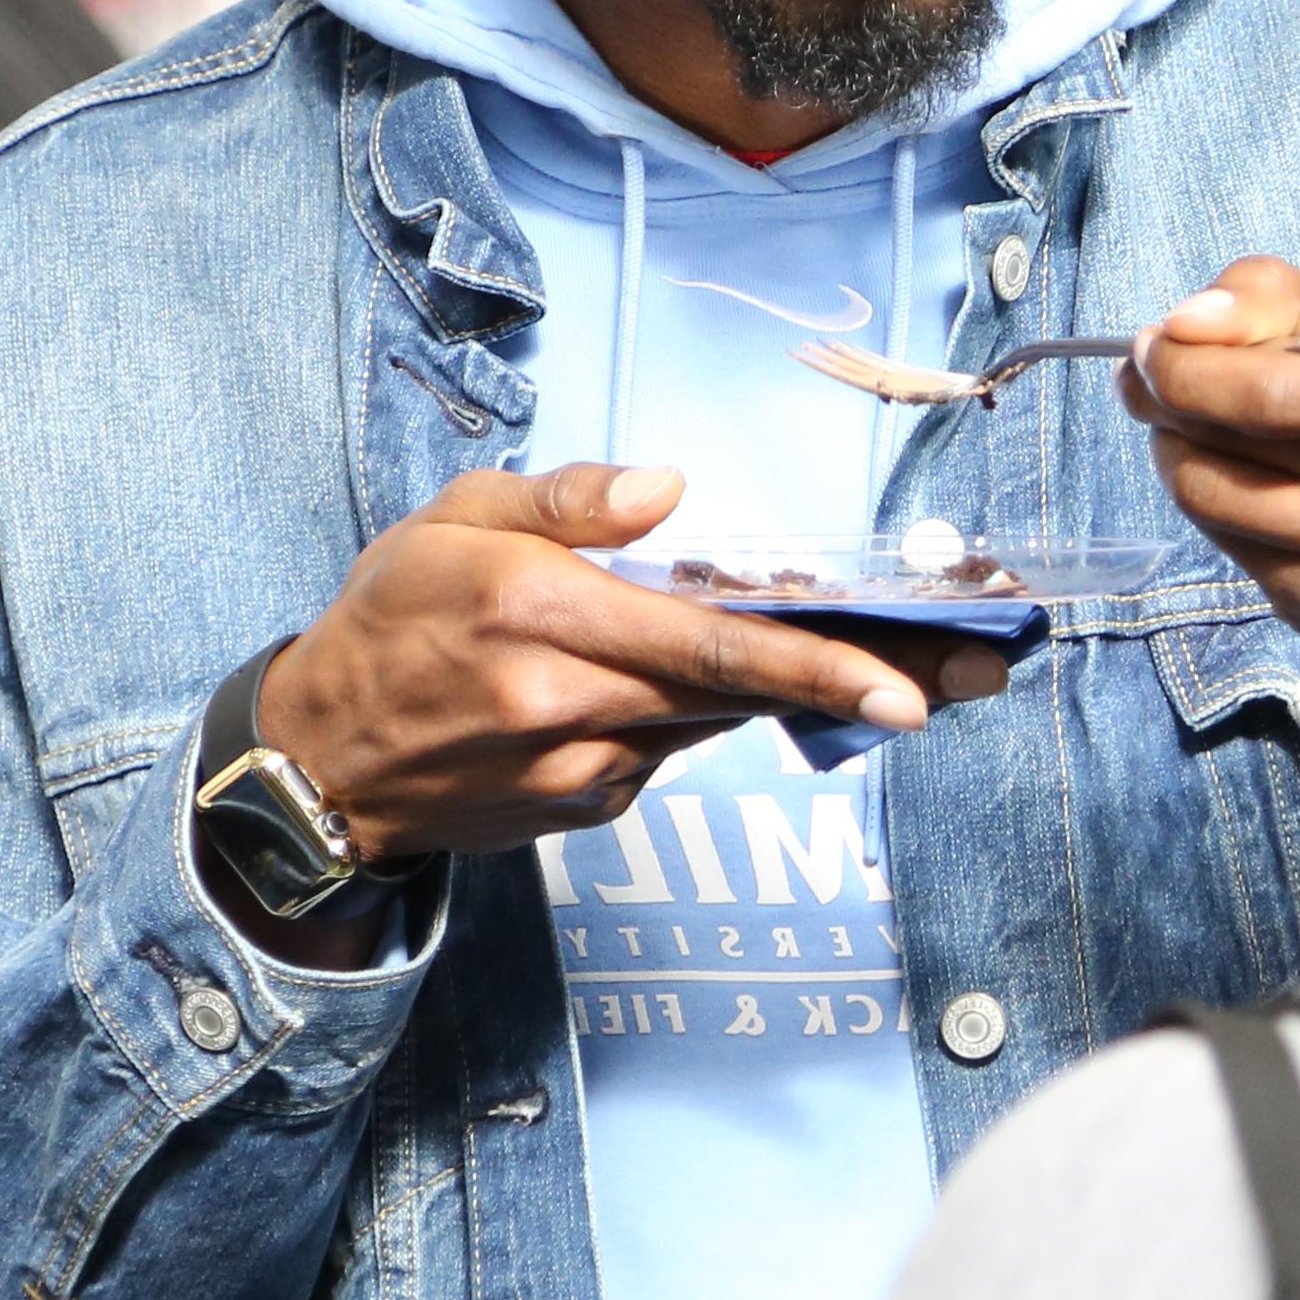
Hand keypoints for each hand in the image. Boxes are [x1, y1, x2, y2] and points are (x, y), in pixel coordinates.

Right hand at [242, 465, 1018, 912]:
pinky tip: (687, 684)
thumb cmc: (391, 621)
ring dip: (797, 695)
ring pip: (716, 721)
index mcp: (545, 617)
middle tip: (979, 669)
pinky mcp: (588, 809)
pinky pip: (671, 750)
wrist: (319, 764)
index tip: (914, 685)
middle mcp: (572, 706)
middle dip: (867, 680)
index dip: (820, 666)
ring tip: (892, 666)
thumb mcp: (453, 518)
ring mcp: (585, 772)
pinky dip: (697, 714)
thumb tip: (665, 489)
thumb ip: (564, 498)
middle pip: (746, 694)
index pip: (712, 646)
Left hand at [1123, 253, 1299, 645]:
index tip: (1152, 346)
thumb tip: (1182, 325)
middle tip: (1155, 382)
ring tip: (1195, 428)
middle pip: (1220, 458)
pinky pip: (1242, 561)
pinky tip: (1247, 481)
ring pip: (1216, 508)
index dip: (1181, 368)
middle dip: (1167, 411)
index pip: (1261, 396)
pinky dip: (1223, 515)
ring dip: (1180, 459)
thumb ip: (1259, 294)